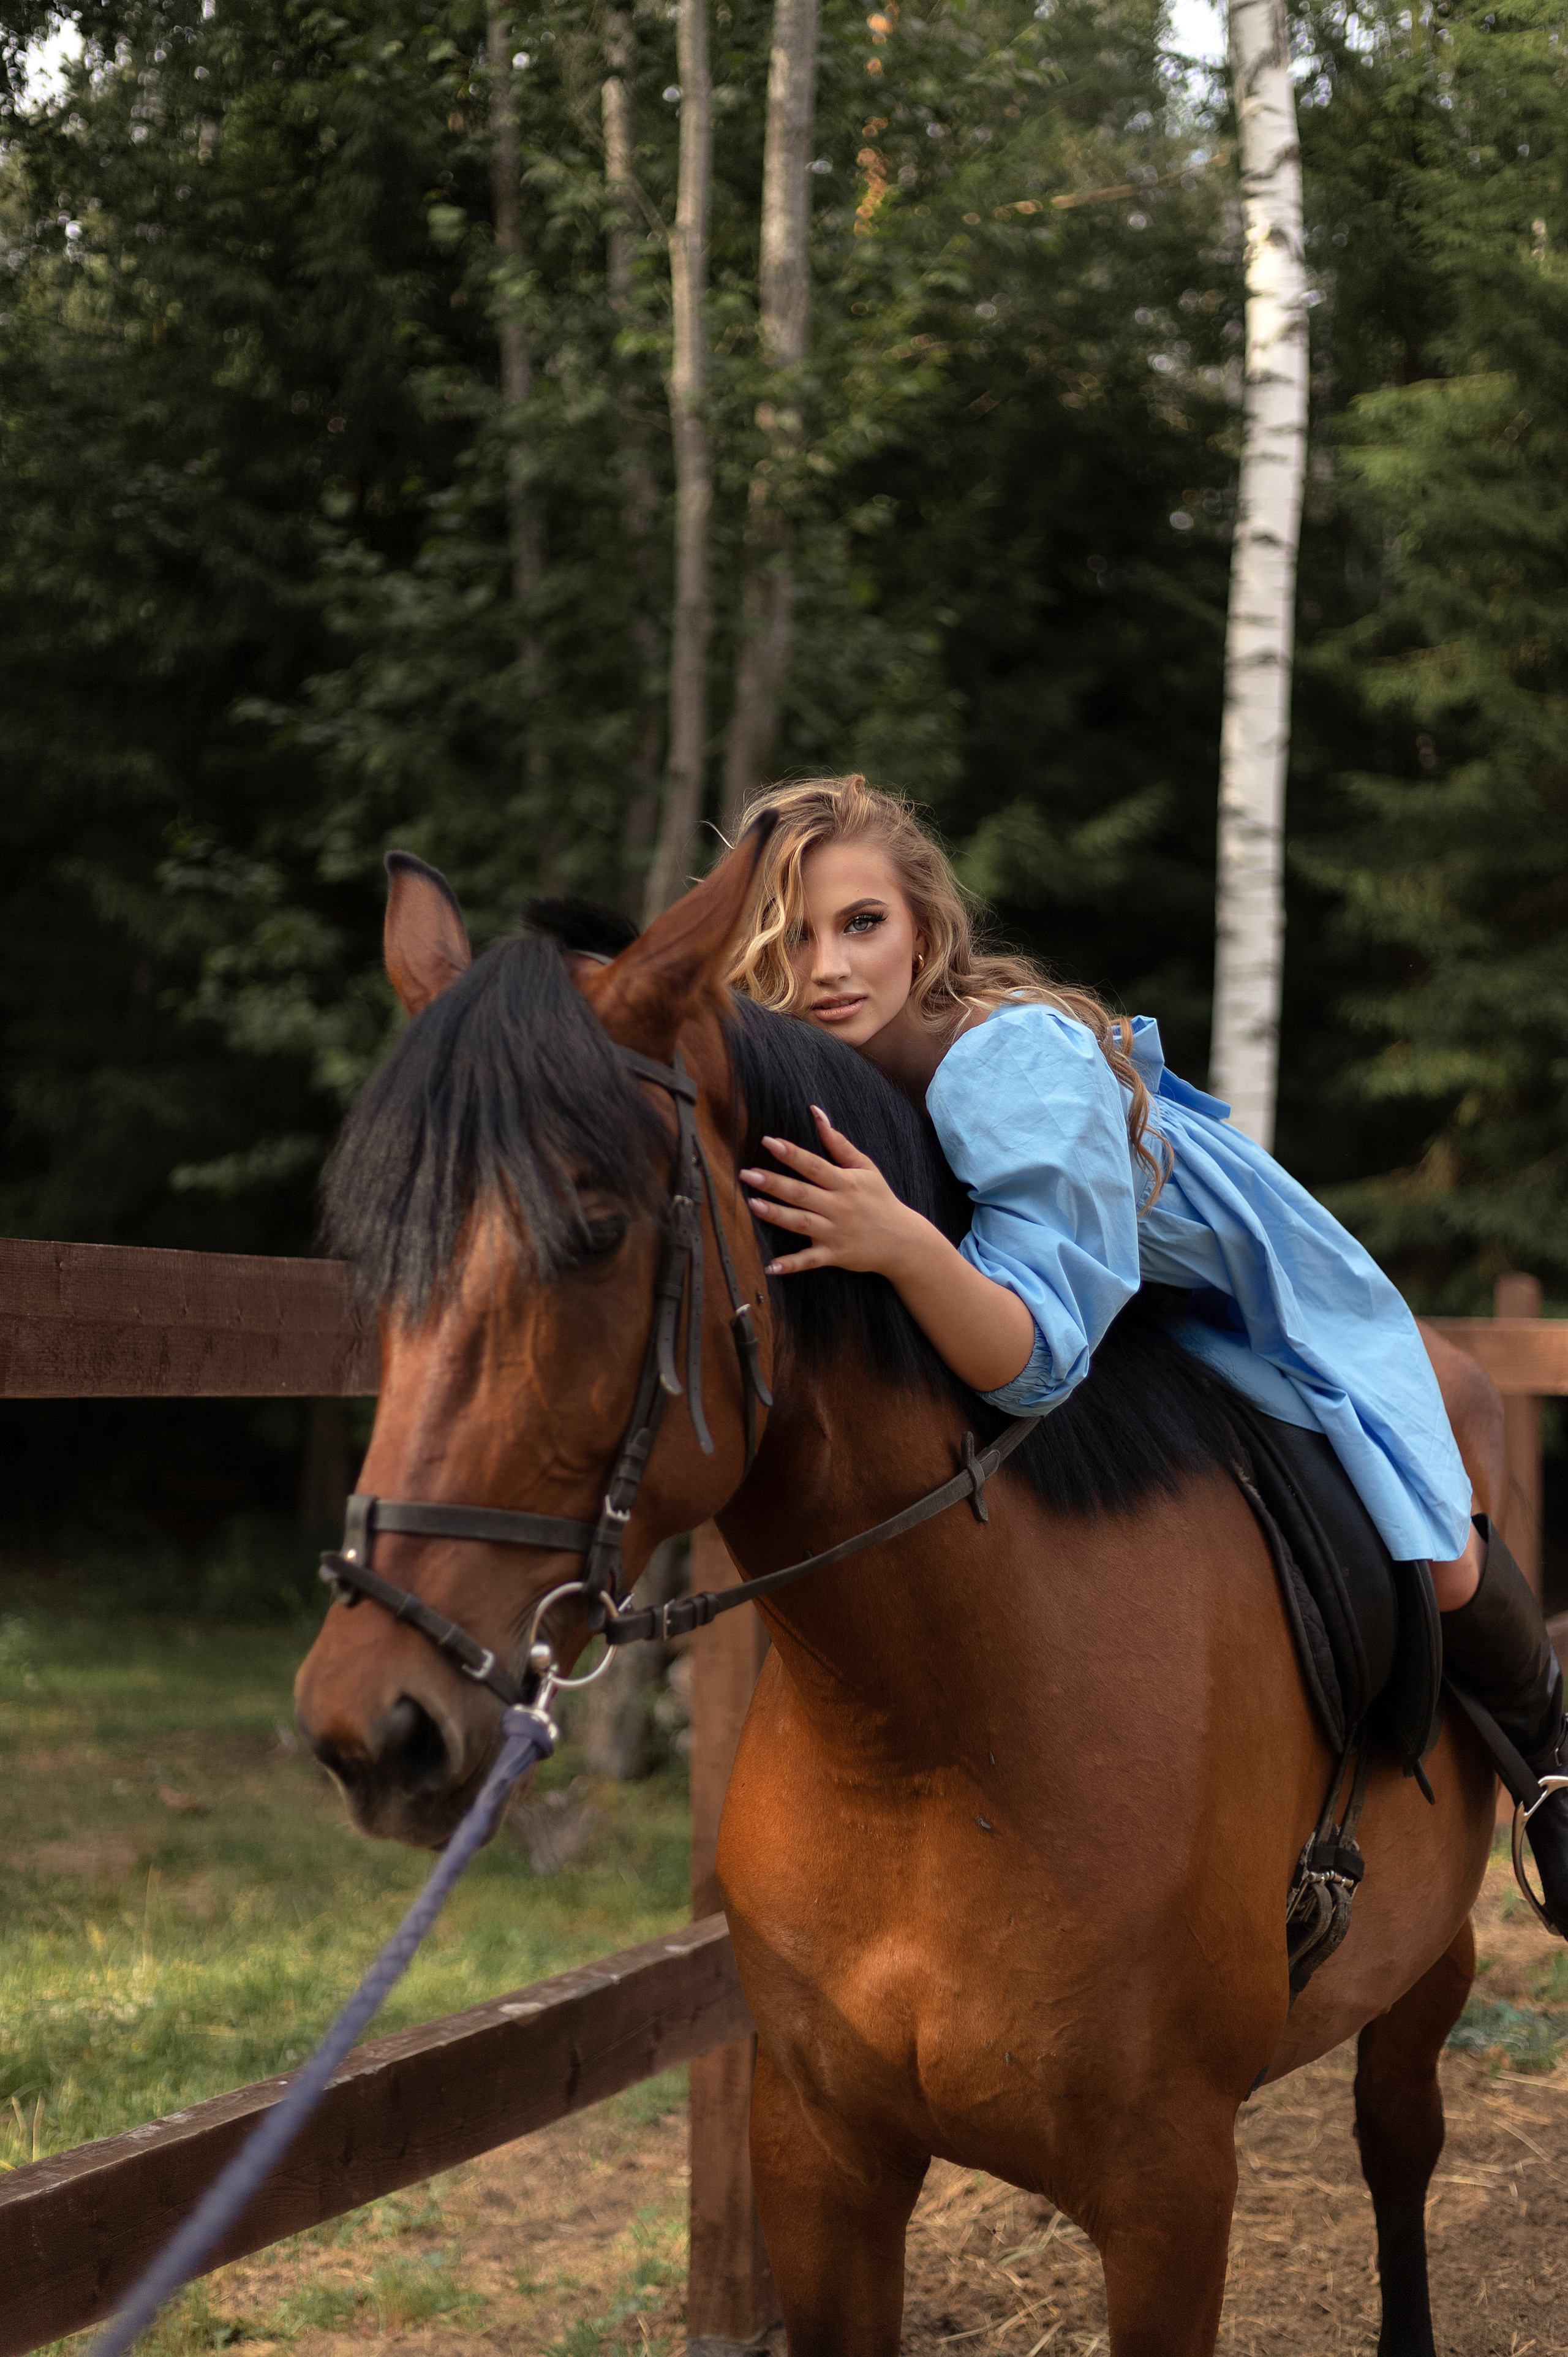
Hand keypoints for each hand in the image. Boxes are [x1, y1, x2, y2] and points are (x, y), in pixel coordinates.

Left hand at [741, 1107, 919, 1278]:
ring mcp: (835, 1232)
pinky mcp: (834, 1255)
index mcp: (845, 1183)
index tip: (768, 1142)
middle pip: (802, 1193)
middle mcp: (839, 1207)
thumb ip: (838, 1143)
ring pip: (801, 1223)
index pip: (814, 1165)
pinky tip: (770, 1267)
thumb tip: (817, 1114)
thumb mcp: (866, 1168)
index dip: (792, 1154)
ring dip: (776, 1215)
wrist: (902, 1240)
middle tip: (747, 1174)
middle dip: (774, 1183)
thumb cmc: (879, 1199)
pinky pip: (809, 1261)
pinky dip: (791, 1265)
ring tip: (752, 1204)